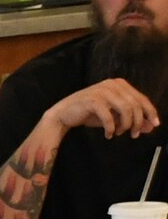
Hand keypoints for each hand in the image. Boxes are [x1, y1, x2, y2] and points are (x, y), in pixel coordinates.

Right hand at [45, 78, 160, 138]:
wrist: (63, 114)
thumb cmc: (89, 114)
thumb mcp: (113, 116)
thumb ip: (131, 119)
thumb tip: (149, 127)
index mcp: (119, 84)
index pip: (141, 98)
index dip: (150, 112)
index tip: (154, 124)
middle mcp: (112, 85)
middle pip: (135, 104)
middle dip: (137, 122)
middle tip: (134, 134)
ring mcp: (102, 91)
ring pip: (125, 109)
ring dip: (126, 125)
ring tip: (121, 133)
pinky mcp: (92, 101)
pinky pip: (109, 117)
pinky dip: (111, 128)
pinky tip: (109, 134)